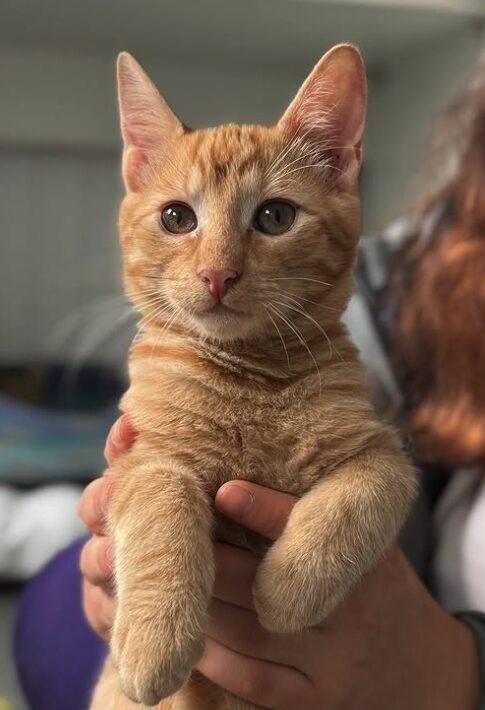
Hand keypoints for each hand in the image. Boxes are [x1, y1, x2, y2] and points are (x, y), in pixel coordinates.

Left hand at [80, 417, 480, 709]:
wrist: (420, 669)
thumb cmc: (376, 587)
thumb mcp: (367, 540)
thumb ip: (317, 510)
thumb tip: (239, 471)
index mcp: (365, 558)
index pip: (309, 526)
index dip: (262, 507)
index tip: (219, 489)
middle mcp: (350, 609)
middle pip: (257, 580)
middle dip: (195, 557)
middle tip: (136, 534)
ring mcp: (333, 661)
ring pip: (245, 631)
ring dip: (185, 606)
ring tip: (131, 579)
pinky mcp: (314, 701)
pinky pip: (250, 680)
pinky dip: (209, 655)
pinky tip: (180, 630)